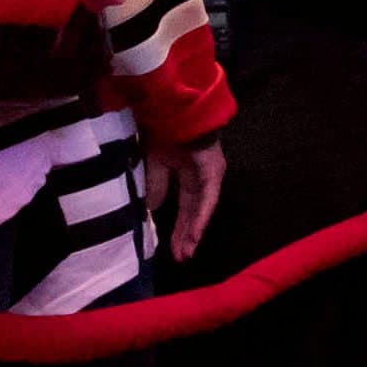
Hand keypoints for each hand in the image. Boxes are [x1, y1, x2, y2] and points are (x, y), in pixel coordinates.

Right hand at [145, 137, 225, 263]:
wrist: (172, 109)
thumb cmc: (163, 131)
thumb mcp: (154, 164)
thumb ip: (155, 186)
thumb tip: (152, 209)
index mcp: (186, 174)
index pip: (184, 207)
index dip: (178, 227)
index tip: (170, 248)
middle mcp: (201, 178)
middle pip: (194, 212)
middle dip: (186, 235)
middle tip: (180, 257)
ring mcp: (209, 175)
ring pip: (202, 209)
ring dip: (194, 231)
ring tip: (186, 252)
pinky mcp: (214, 171)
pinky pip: (208, 198)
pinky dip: (201, 217)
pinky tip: (195, 234)